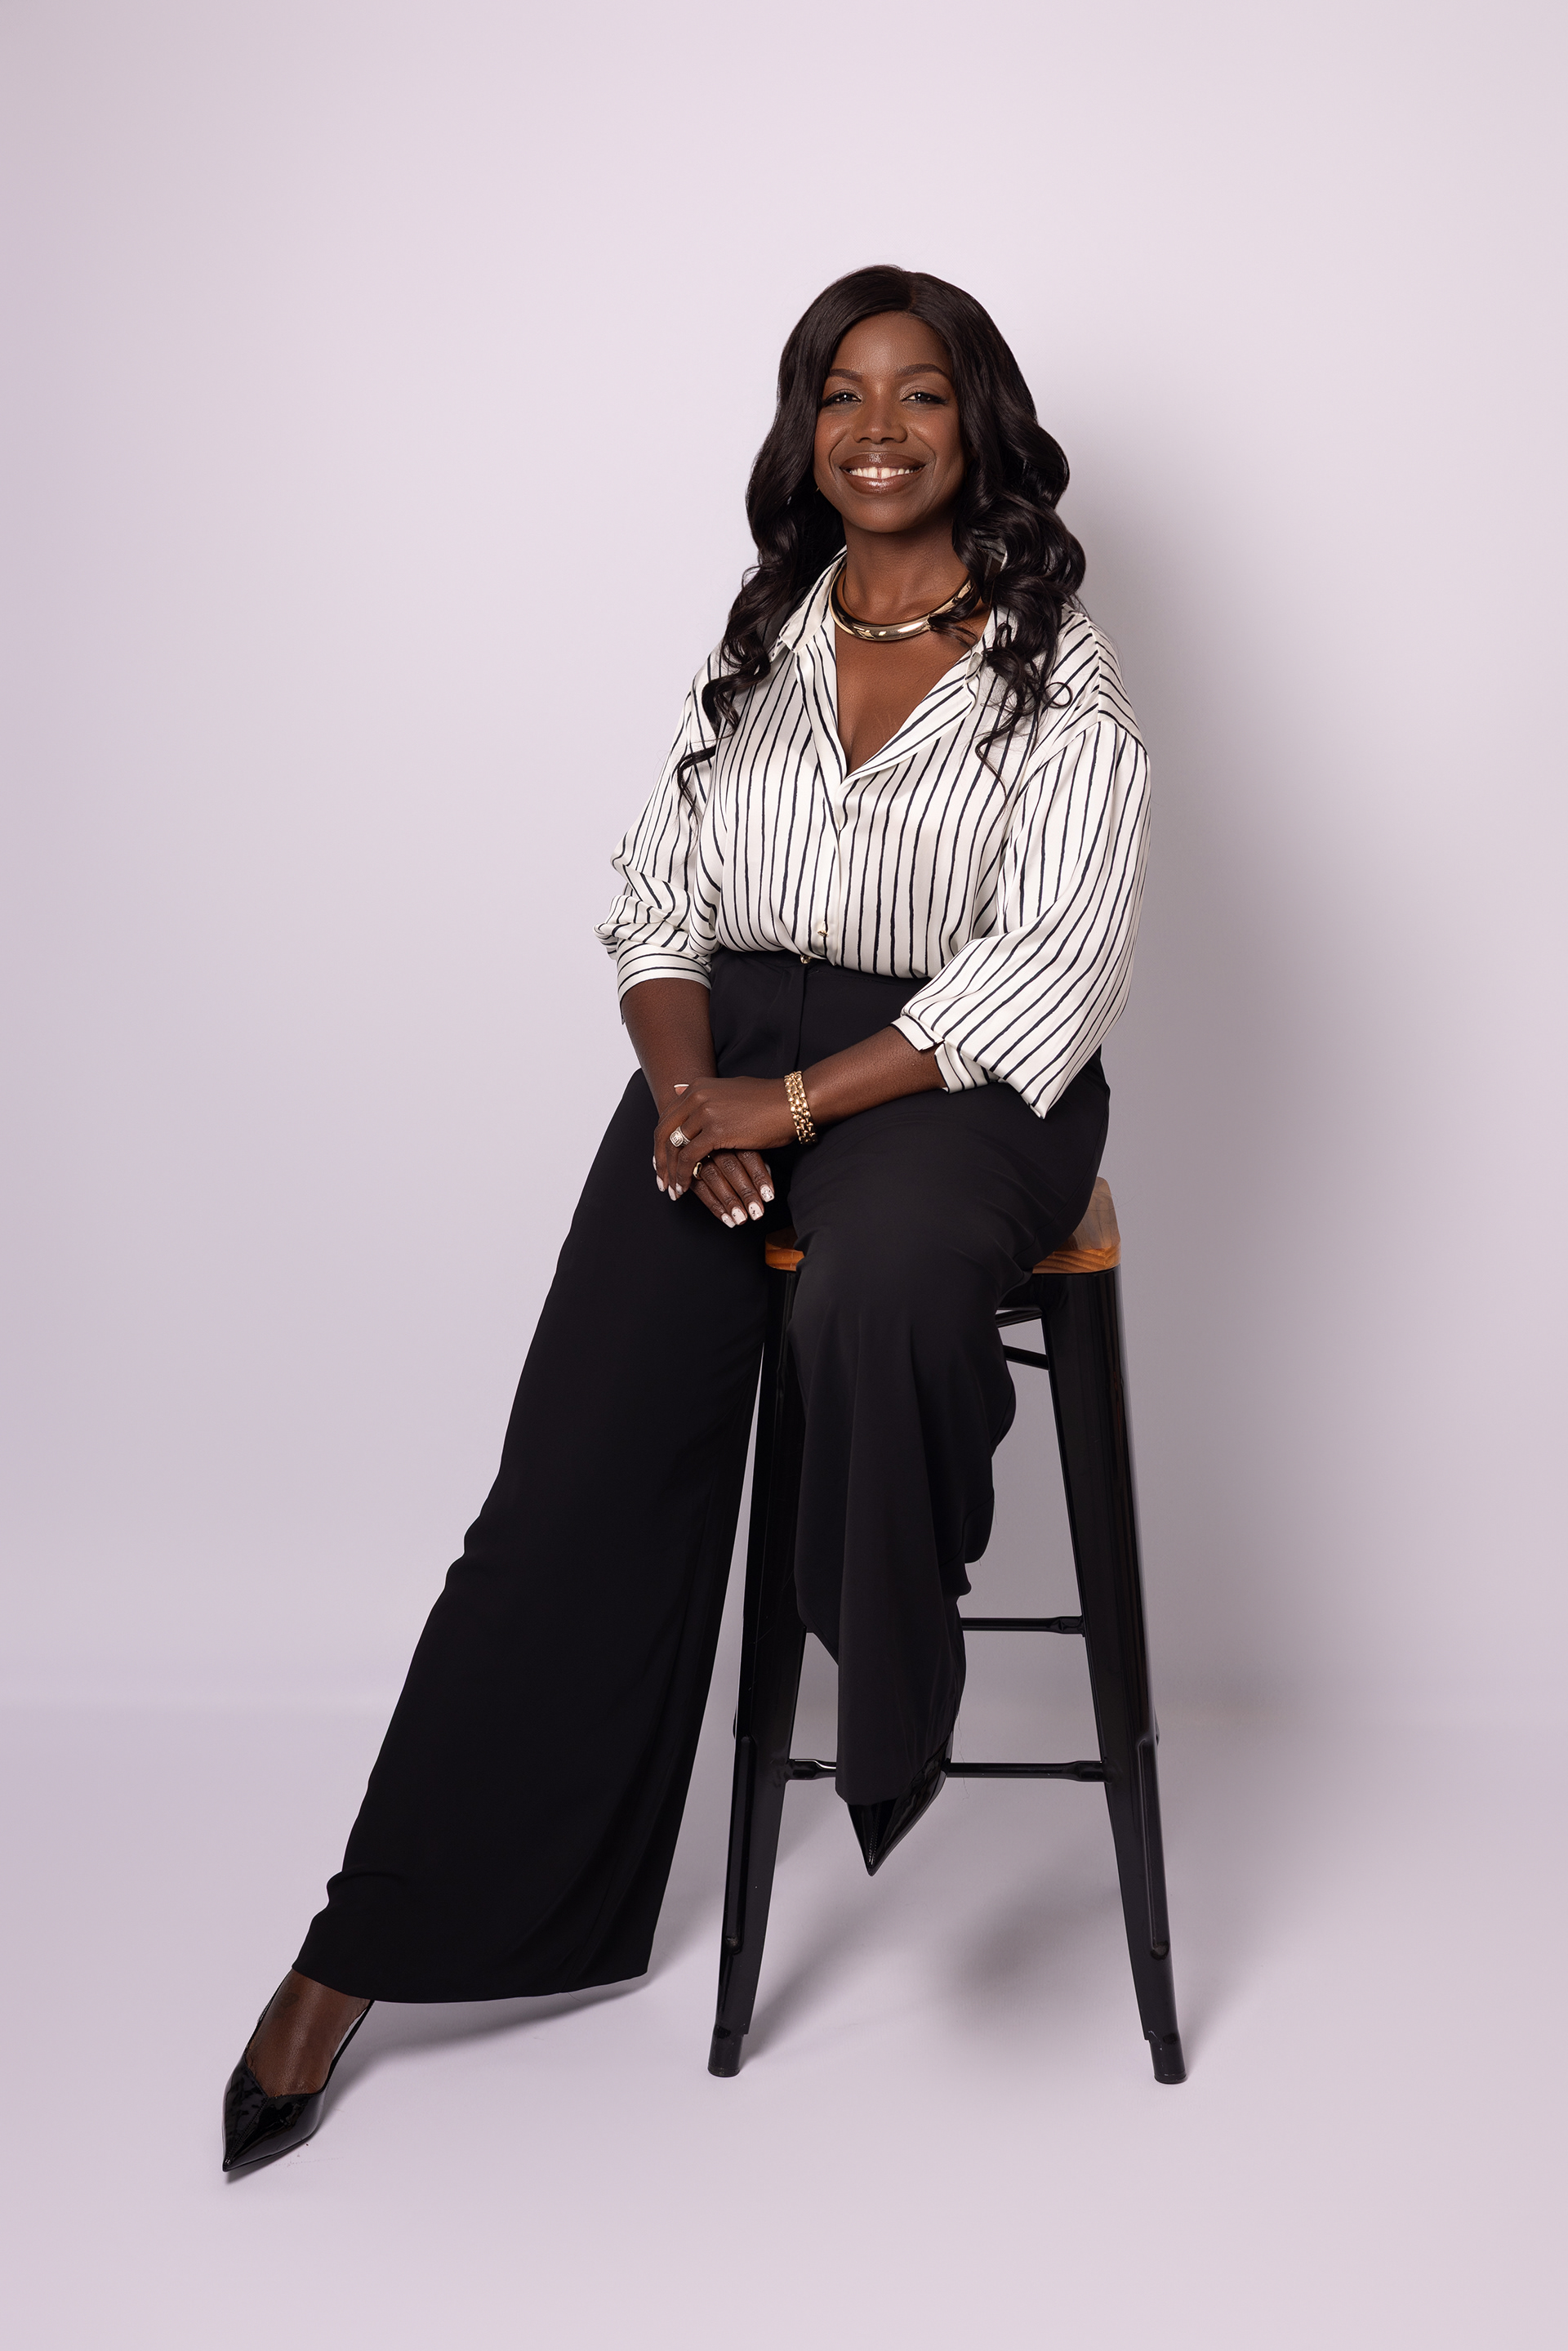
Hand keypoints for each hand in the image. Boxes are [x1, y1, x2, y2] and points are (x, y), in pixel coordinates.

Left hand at [654, 1077, 793, 1225]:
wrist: (792, 1102)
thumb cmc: (767, 1099)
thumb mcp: (730, 1089)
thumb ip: (704, 1093)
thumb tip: (679, 1088)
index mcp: (698, 1087)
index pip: (668, 1117)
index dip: (661, 1142)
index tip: (661, 1160)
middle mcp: (696, 1097)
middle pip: (664, 1133)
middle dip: (660, 1160)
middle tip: (661, 1180)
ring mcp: (704, 1113)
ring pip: (673, 1148)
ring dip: (670, 1172)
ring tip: (672, 1189)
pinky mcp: (715, 1131)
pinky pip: (689, 1159)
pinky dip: (683, 1176)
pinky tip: (684, 1189)